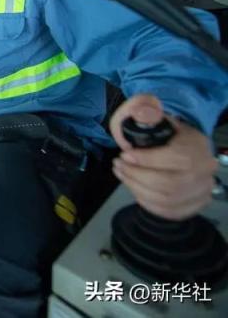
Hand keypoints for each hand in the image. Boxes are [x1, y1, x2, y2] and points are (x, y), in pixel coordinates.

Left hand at [109, 94, 217, 219]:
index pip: (175, 158)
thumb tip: (140, 112)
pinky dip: (146, 201)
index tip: (124, 155)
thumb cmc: (169, 134)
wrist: (187, 149)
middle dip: (136, 175)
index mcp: (197, 146)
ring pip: (166, 199)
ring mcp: (201, 191)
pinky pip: (167, 211)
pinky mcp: (194, 205)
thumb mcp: (159, 117)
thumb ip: (148, 112)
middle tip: (118, 165)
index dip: (145, 159)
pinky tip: (135, 188)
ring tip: (121, 174)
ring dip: (136, 188)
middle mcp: (204, 171)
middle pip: (168, 183)